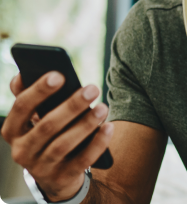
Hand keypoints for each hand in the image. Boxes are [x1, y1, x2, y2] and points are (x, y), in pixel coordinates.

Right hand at [1, 72, 113, 201]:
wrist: (55, 175)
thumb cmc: (47, 134)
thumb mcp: (34, 117)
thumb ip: (30, 95)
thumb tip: (23, 73)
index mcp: (13, 130)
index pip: (22, 107)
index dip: (39, 90)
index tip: (60, 75)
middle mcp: (22, 150)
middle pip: (47, 126)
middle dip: (71, 105)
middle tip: (92, 88)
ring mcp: (41, 167)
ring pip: (63, 144)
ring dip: (86, 124)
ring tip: (103, 107)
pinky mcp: (62, 178)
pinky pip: (82, 160)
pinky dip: (97, 143)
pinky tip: (109, 127)